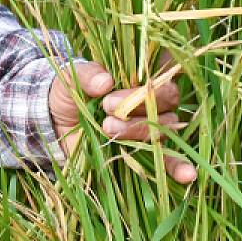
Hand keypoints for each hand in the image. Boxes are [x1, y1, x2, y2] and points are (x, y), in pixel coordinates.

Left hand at [49, 54, 196, 183]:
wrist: (54, 124)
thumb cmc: (67, 93)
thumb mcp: (70, 77)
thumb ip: (87, 75)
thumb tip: (105, 82)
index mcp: (138, 71)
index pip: (164, 65)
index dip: (153, 73)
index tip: (122, 81)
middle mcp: (152, 96)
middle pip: (167, 97)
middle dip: (139, 103)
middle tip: (107, 106)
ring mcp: (151, 124)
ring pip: (163, 125)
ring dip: (137, 129)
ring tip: (108, 128)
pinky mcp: (145, 150)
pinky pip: (168, 159)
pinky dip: (177, 167)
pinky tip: (187, 175)